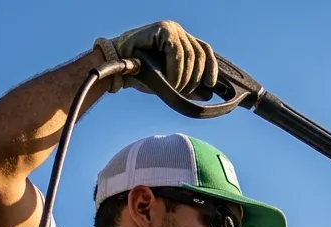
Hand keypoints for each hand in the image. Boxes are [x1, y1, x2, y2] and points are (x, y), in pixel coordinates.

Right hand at [94, 21, 217, 95]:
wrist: (118, 67)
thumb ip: (190, 87)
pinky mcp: (163, 29)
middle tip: (180, 91)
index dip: (211, 69)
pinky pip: (178, 53)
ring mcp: (171, 28)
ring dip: (183, 78)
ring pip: (190, 56)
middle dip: (193, 79)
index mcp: (184, 42)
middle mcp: (179, 32)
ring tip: (171, 87)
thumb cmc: (144, 74)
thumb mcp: (172, 83)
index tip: (210, 85)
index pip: (206, 52)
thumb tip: (209, 94)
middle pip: (200, 56)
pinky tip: (168, 79)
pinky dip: (175, 71)